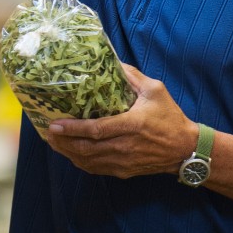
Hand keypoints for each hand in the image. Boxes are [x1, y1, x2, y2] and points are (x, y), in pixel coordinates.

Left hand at [43, 63, 198, 178]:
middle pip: (86, 148)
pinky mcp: (123, 171)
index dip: (73, 129)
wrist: (186, 149)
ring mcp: (123, 162)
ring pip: (88, 161)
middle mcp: (125, 146)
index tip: (55, 124)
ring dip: (67, 152)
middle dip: (63, 142)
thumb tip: (111, 61)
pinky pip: (95, 169)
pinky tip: (69, 152)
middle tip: (47, 132)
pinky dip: (79, 162)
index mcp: (132, 125)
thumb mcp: (155, 90)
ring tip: (52, 141)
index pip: (96, 130)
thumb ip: (132, 76)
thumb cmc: (170, 117)